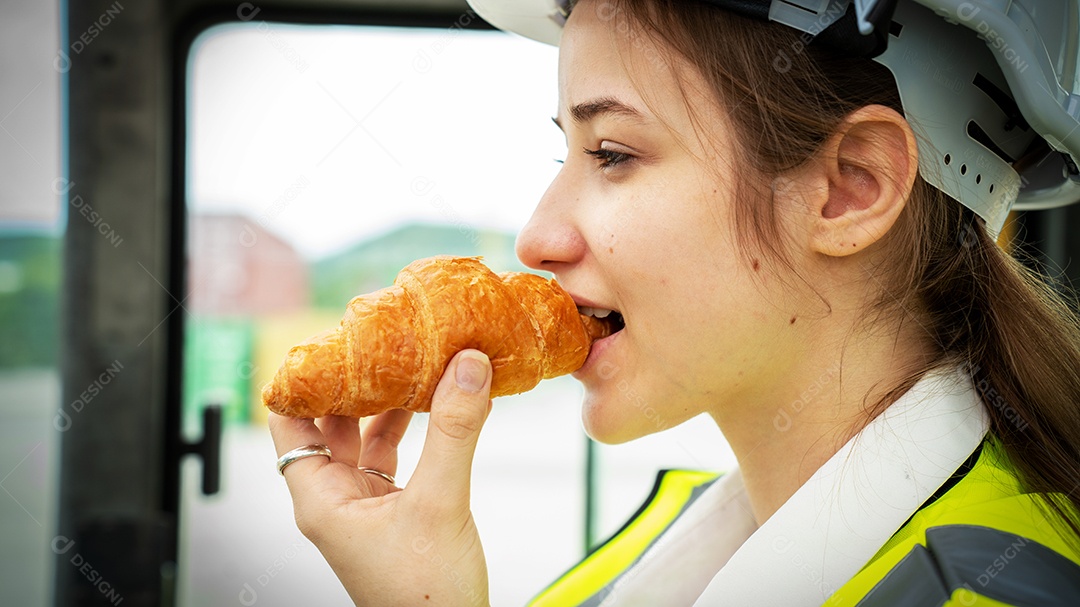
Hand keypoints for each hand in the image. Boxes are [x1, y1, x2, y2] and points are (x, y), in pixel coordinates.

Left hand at [268, 349, 493, 605]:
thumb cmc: (425, 598)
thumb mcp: (440, 503)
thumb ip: (454, 432)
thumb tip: (465, 368)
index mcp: (321, 499)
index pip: (288, 421)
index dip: (301, 379)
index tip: (327, 340)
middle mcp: (335, 498)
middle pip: (328, 422)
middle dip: (351, 380)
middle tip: (377, 340)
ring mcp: (364, 504)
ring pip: (363, 436)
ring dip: (384, 401)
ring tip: (409, 361)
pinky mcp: (396, 510)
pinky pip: (394, 455)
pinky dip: (411, 426)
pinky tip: (433, 404)